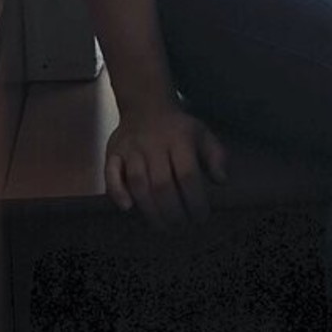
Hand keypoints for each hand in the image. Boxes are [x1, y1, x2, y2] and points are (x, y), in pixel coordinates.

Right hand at [104, 104, 227, 228]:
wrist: (145, 104)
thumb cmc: (178, 128)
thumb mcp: (203, 134)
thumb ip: (216, 156)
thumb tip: (221, 180)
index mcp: (179, 139)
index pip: (187, 175)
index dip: (195, 200)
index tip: (201, 217)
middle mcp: (154, 144)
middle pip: (162, 183)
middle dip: (173, 211)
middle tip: (181, 227)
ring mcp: (131, 149)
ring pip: (138, 183)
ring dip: (150, 209)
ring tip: (162, 226)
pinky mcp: (113, 152)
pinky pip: (110, 173)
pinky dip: (117, 191)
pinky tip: (128, 208)